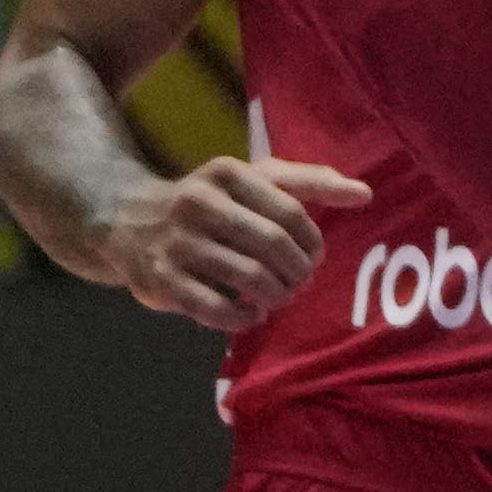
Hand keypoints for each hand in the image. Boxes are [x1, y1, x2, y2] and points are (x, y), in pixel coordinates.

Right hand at [113, 155, 366, 332]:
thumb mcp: (251, 180)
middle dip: (298, 273)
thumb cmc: (208, 202)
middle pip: (273, 245)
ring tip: (278, 298)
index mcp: (227, 172)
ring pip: (249, 278)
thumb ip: (308, 182)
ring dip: (276, 296)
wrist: (127, 221)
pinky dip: (245, 318)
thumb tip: (365, 194)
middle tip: (301, 284)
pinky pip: (216, 309)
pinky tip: (252, 314)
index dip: (313, 243)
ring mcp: (177, 243)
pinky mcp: (161, 280)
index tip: (315, 258)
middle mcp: (198, 202)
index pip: (291, 212)